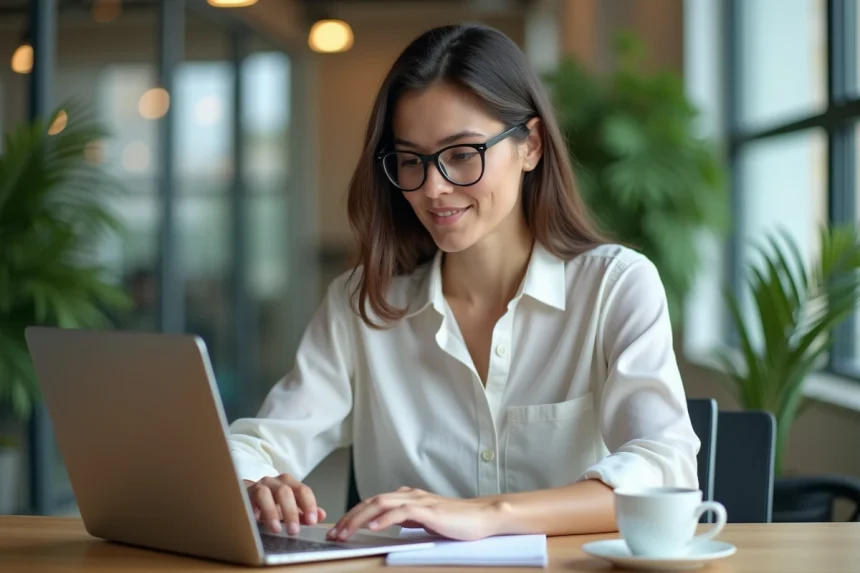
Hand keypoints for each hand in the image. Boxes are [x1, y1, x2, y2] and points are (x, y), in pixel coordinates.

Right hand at [244, 475, 326, 534]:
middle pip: (285, 492)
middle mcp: (275, 482)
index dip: (309, 505)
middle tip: (294, 530)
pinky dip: (253, 511)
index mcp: (290, 483)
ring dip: (271, 512)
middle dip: (291, 512)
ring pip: (265, 494)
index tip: (312, 521)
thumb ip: (305, 512)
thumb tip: (321, 515)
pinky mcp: (245, 495)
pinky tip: (257, 521)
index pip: (303, 490)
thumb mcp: (291, 508)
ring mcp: (259, 487)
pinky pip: (247, 500)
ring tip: (276, 529)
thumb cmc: (273, 503)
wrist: (250, 497)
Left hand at [327, 487, 502, 541]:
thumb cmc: (456, 521)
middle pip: (371, 501)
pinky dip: (385, 519)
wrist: (482, 517)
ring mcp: (419, 501)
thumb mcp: (425, 520)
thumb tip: (389, 523)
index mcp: (407, 497)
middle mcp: (409, 495)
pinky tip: (373, 527)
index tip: (339, 529)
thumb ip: (407, 518)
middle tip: (334, 533)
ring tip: (346, 532)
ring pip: (381, 504)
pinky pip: (401, 512)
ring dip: (360, 518)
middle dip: (349, 517)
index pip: (373, 503)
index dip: (353, 515)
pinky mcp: (429, 510)